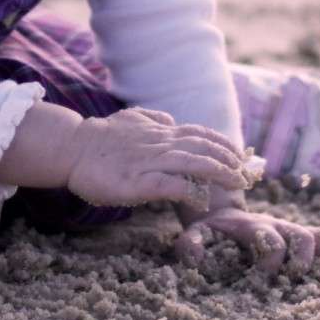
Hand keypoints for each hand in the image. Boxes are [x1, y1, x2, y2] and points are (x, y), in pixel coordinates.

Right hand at [64, 108, 247, 208]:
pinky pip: (170, 185)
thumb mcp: (130, 120)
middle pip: (204, 148)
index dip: (223, 144)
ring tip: (236, 182)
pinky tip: (200, 199)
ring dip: (219, 171)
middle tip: (246, 174)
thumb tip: (171, 121)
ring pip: (193, 162)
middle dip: (229, 160)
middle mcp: (160, 144)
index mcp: (160, 131)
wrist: (72, 147)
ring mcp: (150, 162)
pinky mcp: (137, 182)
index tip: (241, 155)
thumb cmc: (100, 138)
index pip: (200, 134)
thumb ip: (153, 120)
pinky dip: (189, 191)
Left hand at [175, 201, 319, 276]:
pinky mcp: (294, 237)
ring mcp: (286, 230)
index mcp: (251, 226)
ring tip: (306, 282)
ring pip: (314, 238)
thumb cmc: (208, 232)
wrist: (220, 214)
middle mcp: (274, 226)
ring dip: (315, 261)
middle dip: (299, 263)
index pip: (272, 241)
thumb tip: (197, 259)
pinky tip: (318, 273)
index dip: (272, 263)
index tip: (262, 282)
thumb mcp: (195, 234)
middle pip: (301, 236)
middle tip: (289, 283)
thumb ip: (190, 245)